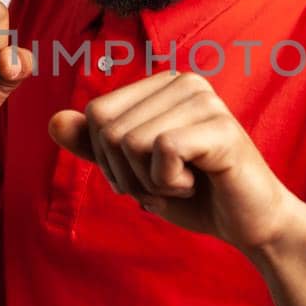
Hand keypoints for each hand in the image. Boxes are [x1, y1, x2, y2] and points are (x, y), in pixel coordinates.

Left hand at [46, 70, 305, 254]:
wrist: (250, 224)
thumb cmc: (196, 195)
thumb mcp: (135, 172)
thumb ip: (96, 147)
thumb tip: (54, 121)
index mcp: (162, 85)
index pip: (97, 114)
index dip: (109, 160)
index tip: (147, 175)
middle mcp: (184, 82)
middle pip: (109, 129)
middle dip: (128, 174)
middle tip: (167, 184)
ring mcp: (205, 101)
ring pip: (131, 142)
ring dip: (150, 182)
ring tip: (185, 183)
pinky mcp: (221, 128)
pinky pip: (161, 152)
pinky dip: (170, 184)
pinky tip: (198, 184)